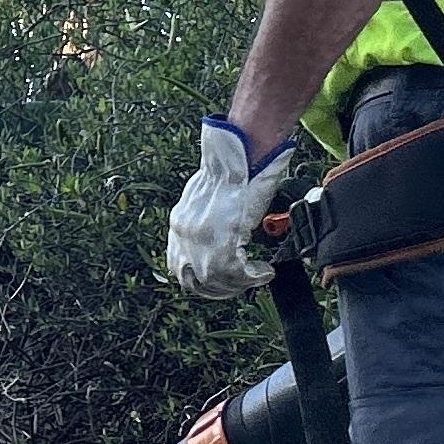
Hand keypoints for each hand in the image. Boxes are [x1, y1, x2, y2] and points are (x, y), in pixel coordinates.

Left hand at [165, 116, 292, 298]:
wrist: (241, 154)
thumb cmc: (233, 172)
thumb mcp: (207, 199)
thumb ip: (205, 223)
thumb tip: (215, 243)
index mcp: (180, 223)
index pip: (178, 266)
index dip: (199, 280)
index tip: (219, 281)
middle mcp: (185, 234)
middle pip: (193, 281)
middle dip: (219, 289)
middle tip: (240, 285)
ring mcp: (201, 240)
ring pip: (215, 282)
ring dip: (237, 285)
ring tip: (255, 276)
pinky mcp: (222, 240)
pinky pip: (237, 274)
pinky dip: (253, 277)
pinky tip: (264, 271)